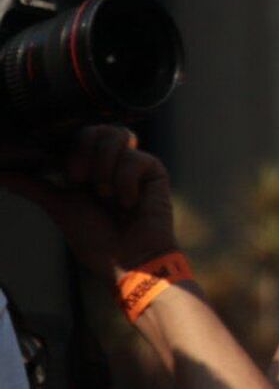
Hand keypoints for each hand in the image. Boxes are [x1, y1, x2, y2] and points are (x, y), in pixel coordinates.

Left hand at [0, 125, 178, 279]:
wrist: (127, 260)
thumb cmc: (97, 240)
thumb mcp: (59, 208)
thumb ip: (34, 187)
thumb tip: (3, 175)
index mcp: (89, 168)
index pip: (79, 136)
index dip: (71, 148)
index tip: (67, 174)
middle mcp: (111, 162)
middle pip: (97, 129)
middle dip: (84, 154)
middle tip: (80, 179)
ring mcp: (133, 164)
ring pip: (117, 136)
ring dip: (105, 170)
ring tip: (107, 195)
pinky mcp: (154, 170)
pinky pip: (136, 158)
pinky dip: (126, 184)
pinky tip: (129, 203)